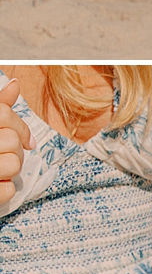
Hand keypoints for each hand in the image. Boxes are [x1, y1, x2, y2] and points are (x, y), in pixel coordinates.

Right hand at [0, 76, 28, 207]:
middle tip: (1, 156)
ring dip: (9, 170)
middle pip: (11, 141)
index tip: (27, 141)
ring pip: (13, 164)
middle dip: (12, 150)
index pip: (4, 115)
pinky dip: (4, 191)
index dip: (21, 129)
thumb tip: (15, 83)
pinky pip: (7, 191)